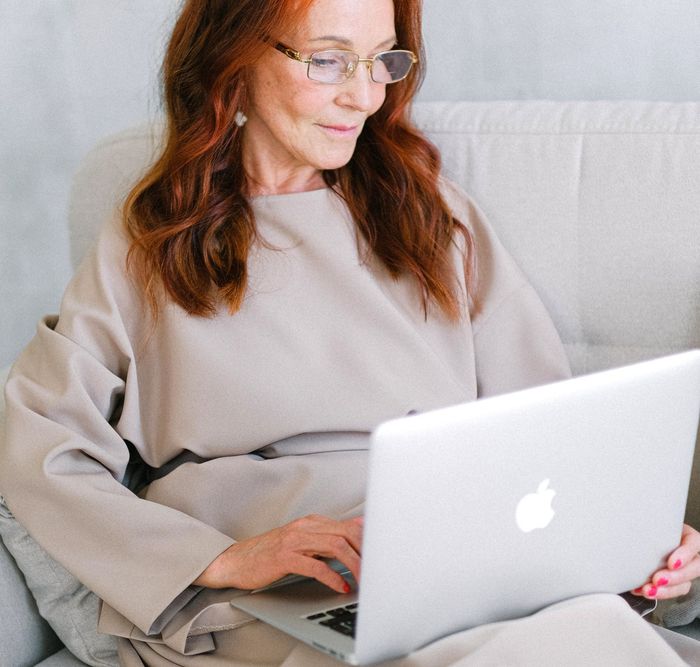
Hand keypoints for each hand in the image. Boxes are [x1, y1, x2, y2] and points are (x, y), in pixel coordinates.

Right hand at [193, 514, 362, 593]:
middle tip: (378, 570)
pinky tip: (340, 586)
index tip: (383, 554)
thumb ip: (330, 535)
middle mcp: (305, 527)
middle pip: (346, 533)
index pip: (349, 526)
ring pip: (335, 546)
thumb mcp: (304, 540)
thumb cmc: (271, 554)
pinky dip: (332, 576)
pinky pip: (315, 565)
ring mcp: (295, 540)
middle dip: (366, 551)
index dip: (369, 540)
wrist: (236, 561)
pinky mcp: (285, 557)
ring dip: (354, 564)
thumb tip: (359, 528)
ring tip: (364, 580)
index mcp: (312, 522)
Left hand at [631, 523, 699, 599]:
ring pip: (685, 584)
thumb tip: (630, 524)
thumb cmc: (646, 526)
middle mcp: (688, 553)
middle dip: (676, 577)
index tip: (672, 563)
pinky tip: (641, 591)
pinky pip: (670, 591)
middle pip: (694, 568)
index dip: (686, 554)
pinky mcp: (674, 581)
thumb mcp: (650, 523)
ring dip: (666, 590)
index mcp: (686, 536)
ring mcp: (683, 568)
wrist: (638, 534)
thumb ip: (648, 527)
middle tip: (657, 580)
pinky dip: (656, 593)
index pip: (694, 543)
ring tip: (648, 590)